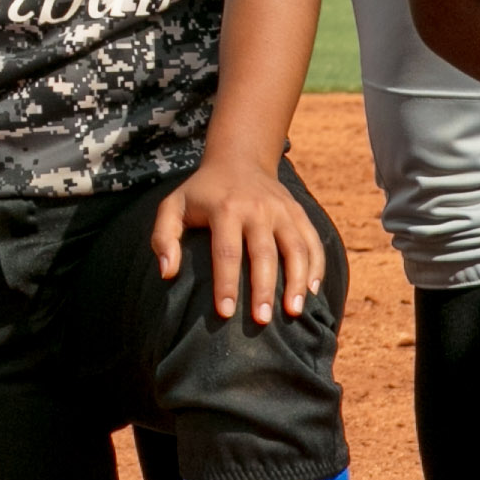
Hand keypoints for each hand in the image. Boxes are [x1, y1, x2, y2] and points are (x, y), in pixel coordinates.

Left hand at [151, 154, 326, 327]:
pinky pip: (312, 241)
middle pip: (264, 253)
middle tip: (262, 321)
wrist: (239, 159)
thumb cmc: (202, 193)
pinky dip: (316, 266)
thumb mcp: (173, 206)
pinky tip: (312, 291)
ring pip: (295, 248)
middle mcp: (258, 208)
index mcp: (225, 208)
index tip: (226, 313)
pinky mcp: (298, 213)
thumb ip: (163, 238)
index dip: (227, 283)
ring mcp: (282, 210)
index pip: (226, 251)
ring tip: (294, 312)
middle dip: (264, 289)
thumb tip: (167, 273)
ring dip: (297, 281)